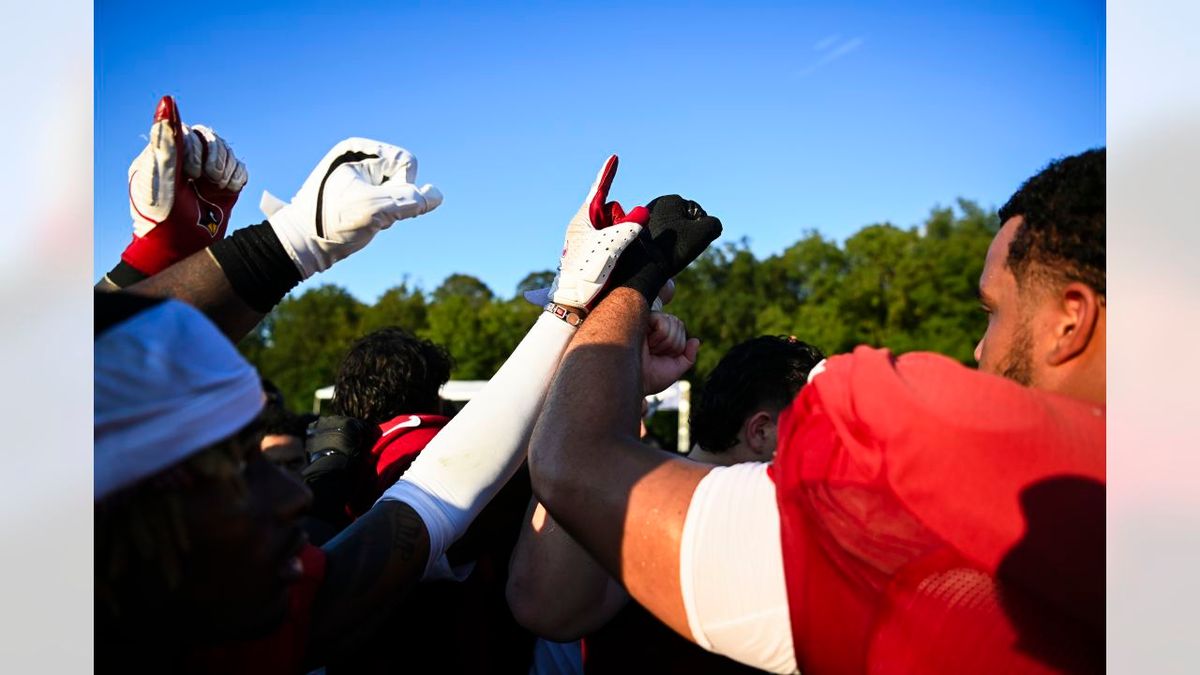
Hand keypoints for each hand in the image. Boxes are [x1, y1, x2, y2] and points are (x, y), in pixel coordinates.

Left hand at [121, 96, 247, 274]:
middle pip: (211, 138)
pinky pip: (240, 168)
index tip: (190, 174)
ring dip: (225, 169)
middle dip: (213, 159)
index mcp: (165, 153)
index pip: (189, 132)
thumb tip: (167, 99)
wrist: (180, 252)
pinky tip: (224, 192)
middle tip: (204, 180)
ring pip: (227, 152)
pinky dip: (236, 178)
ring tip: (214, 187)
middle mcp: (185, 160)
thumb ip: (167, 138)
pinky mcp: (223, 187)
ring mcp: (205, 173)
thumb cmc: (162, 218)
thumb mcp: (161, 176)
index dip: (195, 149)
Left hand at [262, 138, 442, 278]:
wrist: (302, 245)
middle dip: (393, 200)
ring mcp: (361, 177)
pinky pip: (389, 204)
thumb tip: (437, 195)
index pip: (406, 163)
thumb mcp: (372, 209)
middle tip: (364, 212)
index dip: (400, 187)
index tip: (373, 200)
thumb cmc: (330, 223)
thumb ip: (409, 201)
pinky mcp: (362, 194)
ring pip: (398, 193)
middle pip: (404, 178)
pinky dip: (382, 217)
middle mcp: (360, 158)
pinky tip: (362, 223)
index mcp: (358, 149)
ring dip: (387, 212)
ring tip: (359, 218)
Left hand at [523, 155, 649, 310]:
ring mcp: (591, 240)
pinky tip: (616, 263)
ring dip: (623, 239)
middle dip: (622, 222)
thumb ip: (629, 227)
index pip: (598, 191)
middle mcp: (586, 227)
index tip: (614, 158)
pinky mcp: (597, 254)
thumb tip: (643, 211)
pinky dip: (622, 248)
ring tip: (611, 260)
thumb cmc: (586, 274)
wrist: (575, 303)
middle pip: (614, 213)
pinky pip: (617, 242)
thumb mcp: (610, 247)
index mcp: (582, 220)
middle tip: (615, 245)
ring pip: (618, 228)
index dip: (608, 174)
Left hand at [610, 195, 721, 304]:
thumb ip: (714, 224)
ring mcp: (645, 219)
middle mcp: (655, 205)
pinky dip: (664, 245)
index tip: (687, 241)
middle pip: (683, 221)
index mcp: (670, 200)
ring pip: (672, 230)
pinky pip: (660, 238)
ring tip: (669, 251)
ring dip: (675, 240)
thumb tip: (712, 225)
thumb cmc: (674, 247)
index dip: (698, 230)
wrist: (642, 267)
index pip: (697, 214)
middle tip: (679, 247)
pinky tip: (660, 252)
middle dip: (686, 234)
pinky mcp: (639, 233)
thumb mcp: (703, 233)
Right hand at [642, 312, 698, 394]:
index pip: (681, 328)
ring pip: (672, 323)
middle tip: (656, 354)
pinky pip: (663, 322)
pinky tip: (647, 343)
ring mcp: (646, 322)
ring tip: (650, 350)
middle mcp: (653, 326)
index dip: (678, 346)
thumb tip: (696, 340)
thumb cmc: (651, 377)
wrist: (634, 382)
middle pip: (678, 324)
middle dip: (672, 345)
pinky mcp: (640, 320)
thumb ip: (688, 357)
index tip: (663, 357)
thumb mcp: (675, 369)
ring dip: (664, 343)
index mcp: (662, 336)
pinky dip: (659, 337)